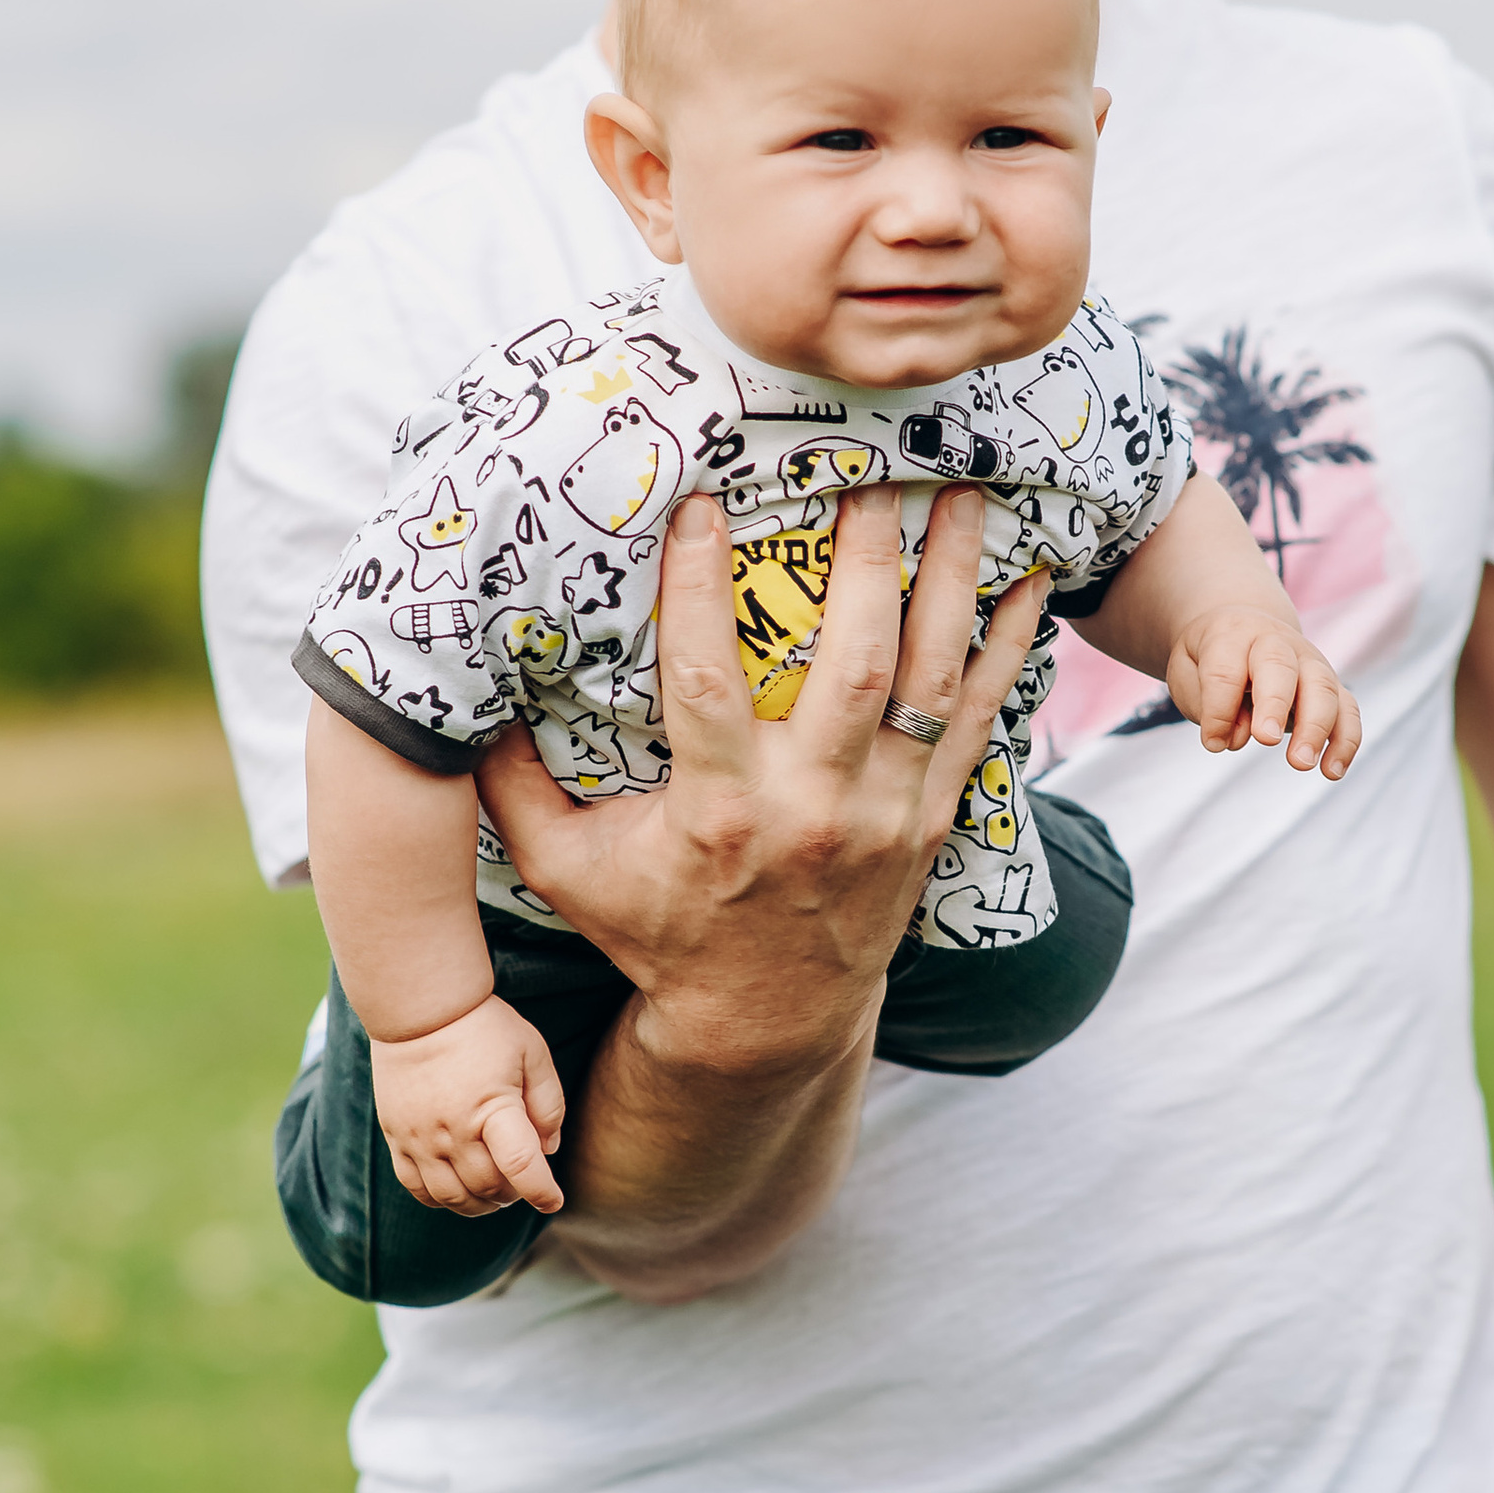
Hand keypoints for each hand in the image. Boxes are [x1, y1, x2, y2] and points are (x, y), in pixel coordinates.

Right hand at [370, 995, 566, 1217]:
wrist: (420, 1010)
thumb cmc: (484, 1029)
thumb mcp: (532, 1052)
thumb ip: (549, 1104)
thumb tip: (548, 1150)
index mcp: (493, 1108)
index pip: (521, 1166)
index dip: (542, 1192)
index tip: (554, 1201)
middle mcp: (453, 1130)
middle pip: (488, 1187)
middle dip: (513, 1194)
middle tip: (522, 1182)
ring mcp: (420, 1138)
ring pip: (452, 1197)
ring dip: (479, 1205)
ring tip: (493, 1193)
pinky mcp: (397, 1138)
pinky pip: (416, 1188)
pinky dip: (441, 1199)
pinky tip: (458, 1190)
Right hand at [476, 483, 1047, 1079]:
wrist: (762, 1024)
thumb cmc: (654, 931)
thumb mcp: (565, 870)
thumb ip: (513, 784)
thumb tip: (459, 693)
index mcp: (718, 814)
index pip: (706, 682)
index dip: (699, 587)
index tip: (701, 501)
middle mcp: (811, 811)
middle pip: (853, 664)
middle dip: (868, 559)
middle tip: (872, 468)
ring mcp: (882, 816)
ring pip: (932, 680)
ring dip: (954, 579)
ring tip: (967, 490)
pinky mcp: (929, 822)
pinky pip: (982, 722)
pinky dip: (1011, 648)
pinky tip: (1034, 578)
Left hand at [1165, 608, 1361, 773]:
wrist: (1242, 625)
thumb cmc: (1210, 657)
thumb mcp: (1187, 671)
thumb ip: (1204, 703)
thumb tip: (1238, 737)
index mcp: (1233, 634)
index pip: (1225, 671)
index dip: (1219, 710)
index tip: (1213, 742)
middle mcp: (1276, 641)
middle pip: (1280, 667)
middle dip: (1274, 704)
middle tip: (1266, 739)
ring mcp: (1309, 661)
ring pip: (1322, 687)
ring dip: (1316, 727)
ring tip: (1301, 763)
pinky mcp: (1330, 684)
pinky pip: (1347, 709)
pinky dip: (1345, 740)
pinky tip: (1333, 771)